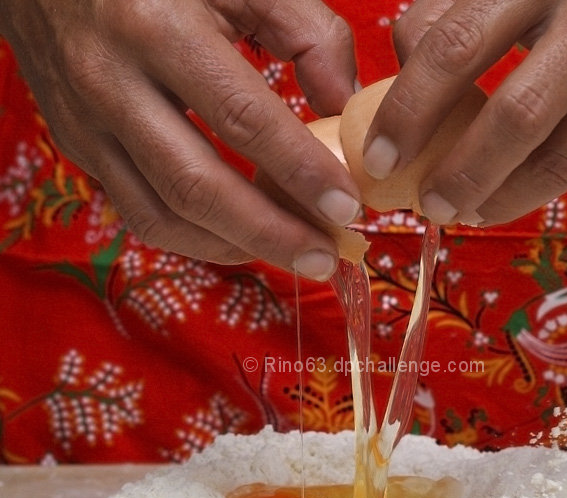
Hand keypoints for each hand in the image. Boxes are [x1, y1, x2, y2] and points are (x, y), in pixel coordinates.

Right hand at [1, 0, 360, 278]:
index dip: (298, 170)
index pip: (241, 116)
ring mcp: (86, 125)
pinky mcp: (78, 150)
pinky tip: (241, 238)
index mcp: (156, 26)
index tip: (345, 206)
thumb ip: (304, 32)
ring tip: (292, 256)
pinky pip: (141, 214)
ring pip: (162, 217)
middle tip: (324, 259)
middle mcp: (111, 83)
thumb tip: (343, 107)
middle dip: (269, 233)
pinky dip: (197, 238)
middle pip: (197, 187)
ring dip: (234, 248)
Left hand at [363, 0, 566, 226]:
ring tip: (464, 211)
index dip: (410, 111)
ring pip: (558, 161)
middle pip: (515, 118)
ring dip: (498, 199)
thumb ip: (454, 11)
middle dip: (459, 174)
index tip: (379, 156)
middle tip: (427, 205)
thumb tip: (404, 67)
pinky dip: (539, 192)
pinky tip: (507, 197)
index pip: (456, 48)